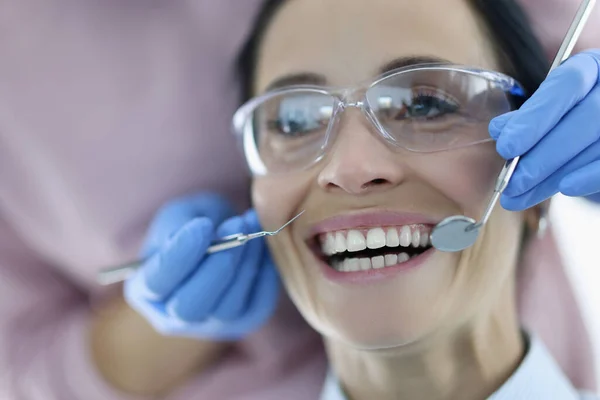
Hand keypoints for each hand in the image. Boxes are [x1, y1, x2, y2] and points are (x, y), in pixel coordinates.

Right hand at [124, 193, 279, 339]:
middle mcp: (172, 317)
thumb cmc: (191, 224)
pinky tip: (262, 243)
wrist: (217, 240)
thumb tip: (208, 235)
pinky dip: (265, 272)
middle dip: (218, 264)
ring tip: (252, 224)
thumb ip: (182, 224)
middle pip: (190, 307)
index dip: (180, 254)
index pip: (157, 282)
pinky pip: (258, 304)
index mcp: (144, 290)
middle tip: (237, 224)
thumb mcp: (178, 215)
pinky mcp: (243, 322)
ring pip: (227, 307)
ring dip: (245, 261)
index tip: (202, 224)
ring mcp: (209, 325)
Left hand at [489, 49, 599, 209]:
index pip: (565, 84)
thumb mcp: (549, 115)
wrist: (598, 144)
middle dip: (543, 154)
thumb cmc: (570, 123)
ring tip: (522, 194)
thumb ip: (527, 119)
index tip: (506, 148)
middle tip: (511, 183)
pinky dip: (591, 176)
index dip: (534, 117)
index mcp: (591, 67)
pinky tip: (565, 188)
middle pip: (585, 116)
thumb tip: (500, 129)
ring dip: (557, 172)